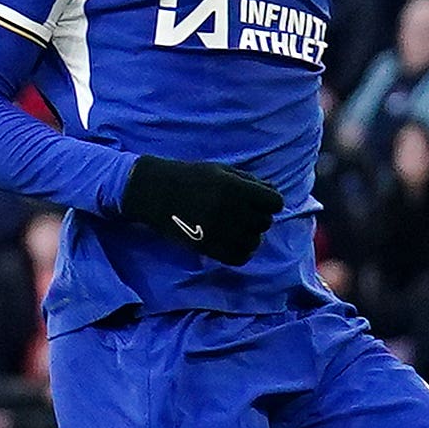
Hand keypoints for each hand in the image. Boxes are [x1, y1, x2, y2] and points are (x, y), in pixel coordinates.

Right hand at [119, 154, 281, 264]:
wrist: (154, 192)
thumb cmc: (189, 176)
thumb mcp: (220, 170)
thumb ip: (249, 180)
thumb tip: (273, 191)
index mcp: (235, 188)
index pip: (274, 202)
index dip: (270, 201)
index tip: (260, 200)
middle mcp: (230, 210)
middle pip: (265, 222)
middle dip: (258, 217)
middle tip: (243, 213)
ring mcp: (219, 230)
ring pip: (254, 241)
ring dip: (250, 235)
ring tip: (238, 229)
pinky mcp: (208, 246)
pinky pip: (239, 257)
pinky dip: (241, 252)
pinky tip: (233, 242)